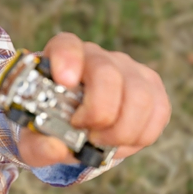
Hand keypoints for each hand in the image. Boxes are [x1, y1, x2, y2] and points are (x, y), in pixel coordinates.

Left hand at [16, 32, 171, 167]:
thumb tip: (57, 148)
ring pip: (140, 96)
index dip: (67, 59)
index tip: (64, 81)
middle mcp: (97, 57)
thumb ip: (38, 145)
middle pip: (108, 74)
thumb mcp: (33, 139)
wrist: (73, 128)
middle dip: (99, 113)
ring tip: (102, 142)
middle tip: (86, 134)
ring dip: (122, 131)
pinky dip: (140, 135)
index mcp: (59, 59)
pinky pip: (159, 111)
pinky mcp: (152, 88)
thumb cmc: (50, 126)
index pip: (65, 45)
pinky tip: (120, 143)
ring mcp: (129, 69)